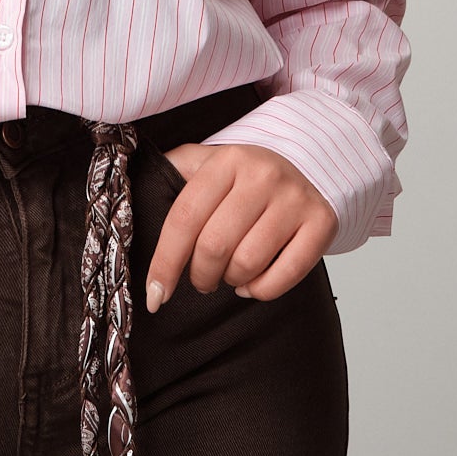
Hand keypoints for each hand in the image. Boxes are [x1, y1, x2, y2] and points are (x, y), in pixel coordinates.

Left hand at [145, 142, 337, 309]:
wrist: (312, 162)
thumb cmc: (248, 174)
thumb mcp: (209, 161)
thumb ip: (174, 172)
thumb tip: (135, 192)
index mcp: (226, 160)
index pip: (184, 218)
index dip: (165, 262)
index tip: (155, 295)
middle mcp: (262, 176)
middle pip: (214, 246)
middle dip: (199, 276)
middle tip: (200, 280)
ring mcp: (295, 199)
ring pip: (248, 264)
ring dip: (231, 281)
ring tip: (228, 275)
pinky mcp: (321, 223)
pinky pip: (285, 275)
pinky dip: (262, 290)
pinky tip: (253, 284)